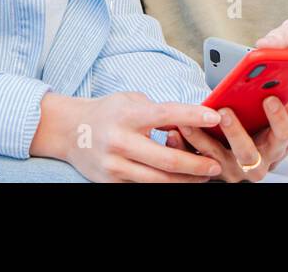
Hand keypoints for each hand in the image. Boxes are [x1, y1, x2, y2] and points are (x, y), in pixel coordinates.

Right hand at [31, 92, 223, 182]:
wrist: (70, 131)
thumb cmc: (107, 112)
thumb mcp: (132, 101)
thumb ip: (160, 112)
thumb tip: (193, 120)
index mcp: (127, 115)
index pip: (166, 115)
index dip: (193, 116)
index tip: (215, 117)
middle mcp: (120, 142)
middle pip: (167, 159)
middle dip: (196, 164)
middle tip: (217, 164)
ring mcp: (114, 166)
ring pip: (158, 181)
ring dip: (186, 181)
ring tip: (205, 176)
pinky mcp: (111, 182)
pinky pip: (144, 187)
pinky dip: (166, 185)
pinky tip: (181, 181)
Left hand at [166, 95, 287, 181]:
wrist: (243, 158)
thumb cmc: (259, 132)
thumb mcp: (272, 123)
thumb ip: (280, 109)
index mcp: (275, 149)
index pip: (283, 136)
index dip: (278, 118)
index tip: (269, 98)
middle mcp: (255, 165)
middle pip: (247, 151)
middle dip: (235, 132)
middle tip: (225, 111)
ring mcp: (231, 171)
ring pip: (214, 158)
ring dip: (199, 138)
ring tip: (187, 121)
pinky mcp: (210, 173)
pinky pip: (194, 162)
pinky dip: (182, 147)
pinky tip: (173, 132)